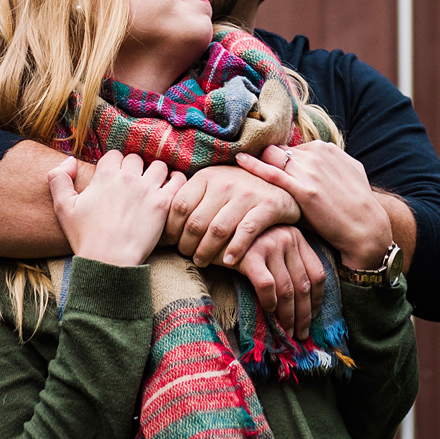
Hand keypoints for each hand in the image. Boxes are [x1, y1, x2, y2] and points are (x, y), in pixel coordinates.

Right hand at [49, 151, 182, 266]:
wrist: (108, 261)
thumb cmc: (85, 237)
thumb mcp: (62, 206)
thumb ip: (58, 178)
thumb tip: (70, 160)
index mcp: (105, 175)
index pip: (115, 155)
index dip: (115, 165)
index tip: (115, 178)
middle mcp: (128, 177)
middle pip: (136, 159)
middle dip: (134, 169)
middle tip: (133, 184)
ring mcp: (147, 189)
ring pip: (158, 166)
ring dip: (156, 173)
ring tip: (153, 185)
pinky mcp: (163, 203)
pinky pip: (178, 180)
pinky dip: (176, 180)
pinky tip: (171, 188)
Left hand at [166, 164, 299, 267]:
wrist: (281, 185)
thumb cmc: (238, 191)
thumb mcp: (214, 186)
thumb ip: (192, 199)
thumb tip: (159, 223)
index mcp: (206, 176)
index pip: (179, 206)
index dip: (171, 229)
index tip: (169, 243)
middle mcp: (224, 182)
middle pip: (196, 222)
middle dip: (186, 245)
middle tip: (186, 256)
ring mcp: (246, 194)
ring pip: (217, 230)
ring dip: (206, 252)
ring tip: (201, 262)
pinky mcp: (266, 206)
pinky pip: (245, 232)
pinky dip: (234, 250)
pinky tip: (227, 262)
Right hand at [234, 225, 327, 338]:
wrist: (209, 232)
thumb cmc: (239, 244)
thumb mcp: (270, 247)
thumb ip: (286, 263)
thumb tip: (301, 302)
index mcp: (296, 236)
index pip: (317, 273)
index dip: (317, 299)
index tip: (313, 316)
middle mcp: (287, 237)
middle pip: (303, 285)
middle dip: (304, 314)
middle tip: (300, 334)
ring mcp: (270, 244)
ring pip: (287, 289)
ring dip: (288, 316)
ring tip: (286, 332)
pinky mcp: (251, 254)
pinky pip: (267, 285)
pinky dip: (270, 302)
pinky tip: (268, 311)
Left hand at [236, 144, 393, 269]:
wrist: (366, 229)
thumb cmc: (356, 205)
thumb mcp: (348, 172)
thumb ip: (330, 163)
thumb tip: (317, 158)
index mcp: (325, 148)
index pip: (290, 149)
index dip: (279, 163)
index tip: (269, 172)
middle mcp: (316, 155)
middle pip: (278, 150)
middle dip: (266, 161)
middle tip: (252, 175)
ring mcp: (310, 171)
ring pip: (272, 157)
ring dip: (259, 164)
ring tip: (242, 175)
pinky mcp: (304, 190)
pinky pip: (272, 173)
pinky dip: (254, 165)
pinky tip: (239, 161)